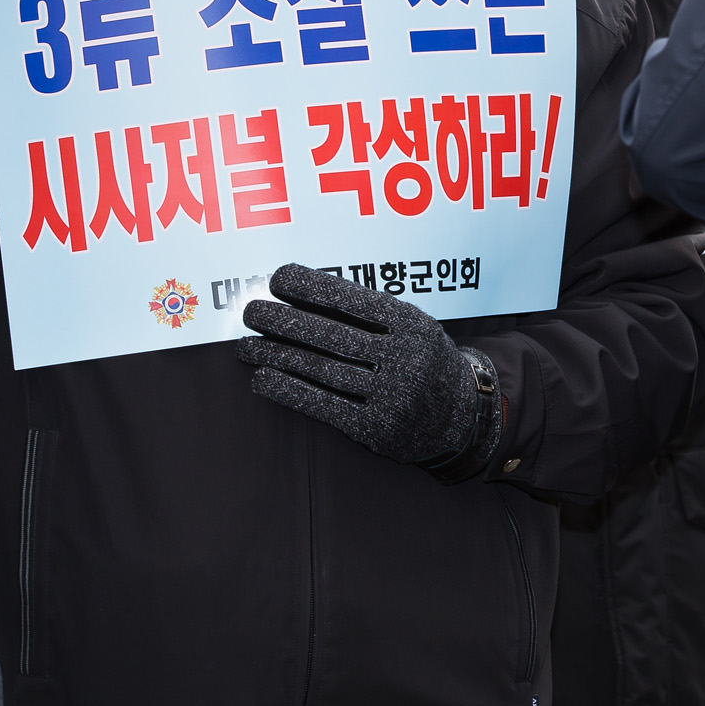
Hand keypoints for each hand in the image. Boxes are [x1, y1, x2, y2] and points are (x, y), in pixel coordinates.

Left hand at [239, 263, 500, 475]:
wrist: (459, 417)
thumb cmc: (422, 360)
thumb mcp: (411, 326)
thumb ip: (369, 313)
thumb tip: (304, 294)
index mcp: (410, 324)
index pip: (352, 299)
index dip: (311, 287)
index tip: (276, 278)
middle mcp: (403, 357)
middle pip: (331, 334)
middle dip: (283, 321)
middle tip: (251, 312)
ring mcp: (390, 394)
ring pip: (321, 369)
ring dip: (276, 356)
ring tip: (246, 347)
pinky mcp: (376, 427)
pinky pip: (323, 405)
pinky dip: (288, 390)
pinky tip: (262, 379)